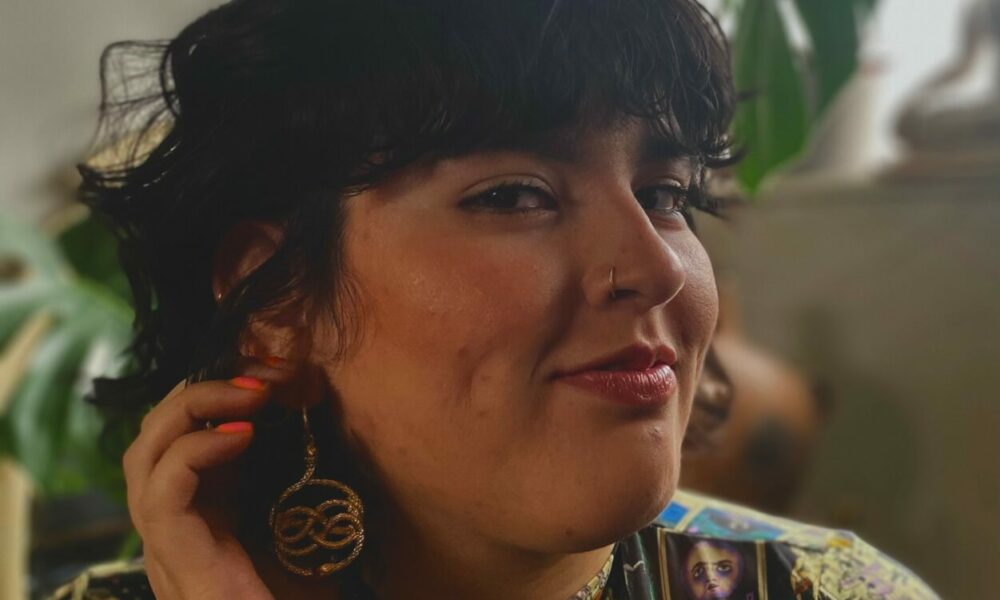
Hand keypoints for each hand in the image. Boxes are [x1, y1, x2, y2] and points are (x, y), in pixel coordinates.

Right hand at [122, 356, 320, 599]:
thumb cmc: (308, 589)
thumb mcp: (307, 514)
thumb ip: (299, 467)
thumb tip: (318, 399)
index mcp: (205, 511)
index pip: (183, 435)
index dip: (217, 394)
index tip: (274, 372)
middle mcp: (178, 525)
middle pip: (153, 436)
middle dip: (202, 390)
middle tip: (263, 374)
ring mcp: (170, 546)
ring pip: (142, 455)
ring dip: (193, 408)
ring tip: (252, 394)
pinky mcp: (177, 562)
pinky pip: (161, 493)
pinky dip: (194, 450)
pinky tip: (241, 434)